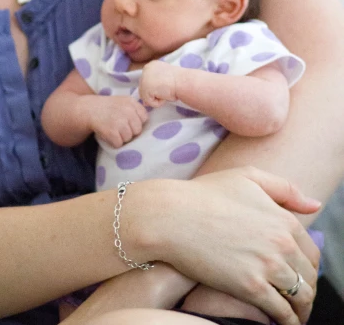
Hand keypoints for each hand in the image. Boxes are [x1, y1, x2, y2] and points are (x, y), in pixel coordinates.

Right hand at [86, 95, 147, 147]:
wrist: (88, 109)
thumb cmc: (107, 108)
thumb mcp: (122, 102)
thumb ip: (135, 109)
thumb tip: (146, 123)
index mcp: (131, 102)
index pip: (144, 118)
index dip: (136, 122)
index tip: (127, 121)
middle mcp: (127, 110)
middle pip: (137, 130)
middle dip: (129, 131)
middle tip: (118, 126)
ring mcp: (120, 121)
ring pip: (129, 138)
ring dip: (121, 137)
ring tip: (112, 129)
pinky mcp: (112, 131)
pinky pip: (119, 144)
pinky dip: (113, 142)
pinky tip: (108, 134)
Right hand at [135, 167, 319, 324]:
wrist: (171, 215)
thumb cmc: (205, 194)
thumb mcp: (247, 177)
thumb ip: (285, 189)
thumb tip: (315, 205)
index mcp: (284, 219)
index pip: (312, 252)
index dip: (308, 267)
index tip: (299, 275)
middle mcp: (282, 243)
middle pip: (309, 277)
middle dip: (305, 290)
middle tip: (295, 298)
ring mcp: (267, 266)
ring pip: (300, 297)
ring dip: (300, 308)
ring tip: (290, 313)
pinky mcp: (251, 287)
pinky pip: (282, 312)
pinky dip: (287, 321)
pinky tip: (280, 322)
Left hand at [138, 60, 176, 106]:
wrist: (184, 82)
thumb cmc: (179, 81)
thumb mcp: (165, 81)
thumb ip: (154, 86)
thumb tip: (145, 102)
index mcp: (151, 65)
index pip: (148, 82)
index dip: (157, 88)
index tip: (167, 86)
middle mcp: (145, 69)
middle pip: (144, 89)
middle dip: (155, 93)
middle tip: (167, 89)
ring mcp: (144, 78)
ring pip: (146, 96)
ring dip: (157, 98)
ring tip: (166, 92)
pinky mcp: (145, 88)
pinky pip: (149, 102)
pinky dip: (158, 103)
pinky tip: (165, 95)